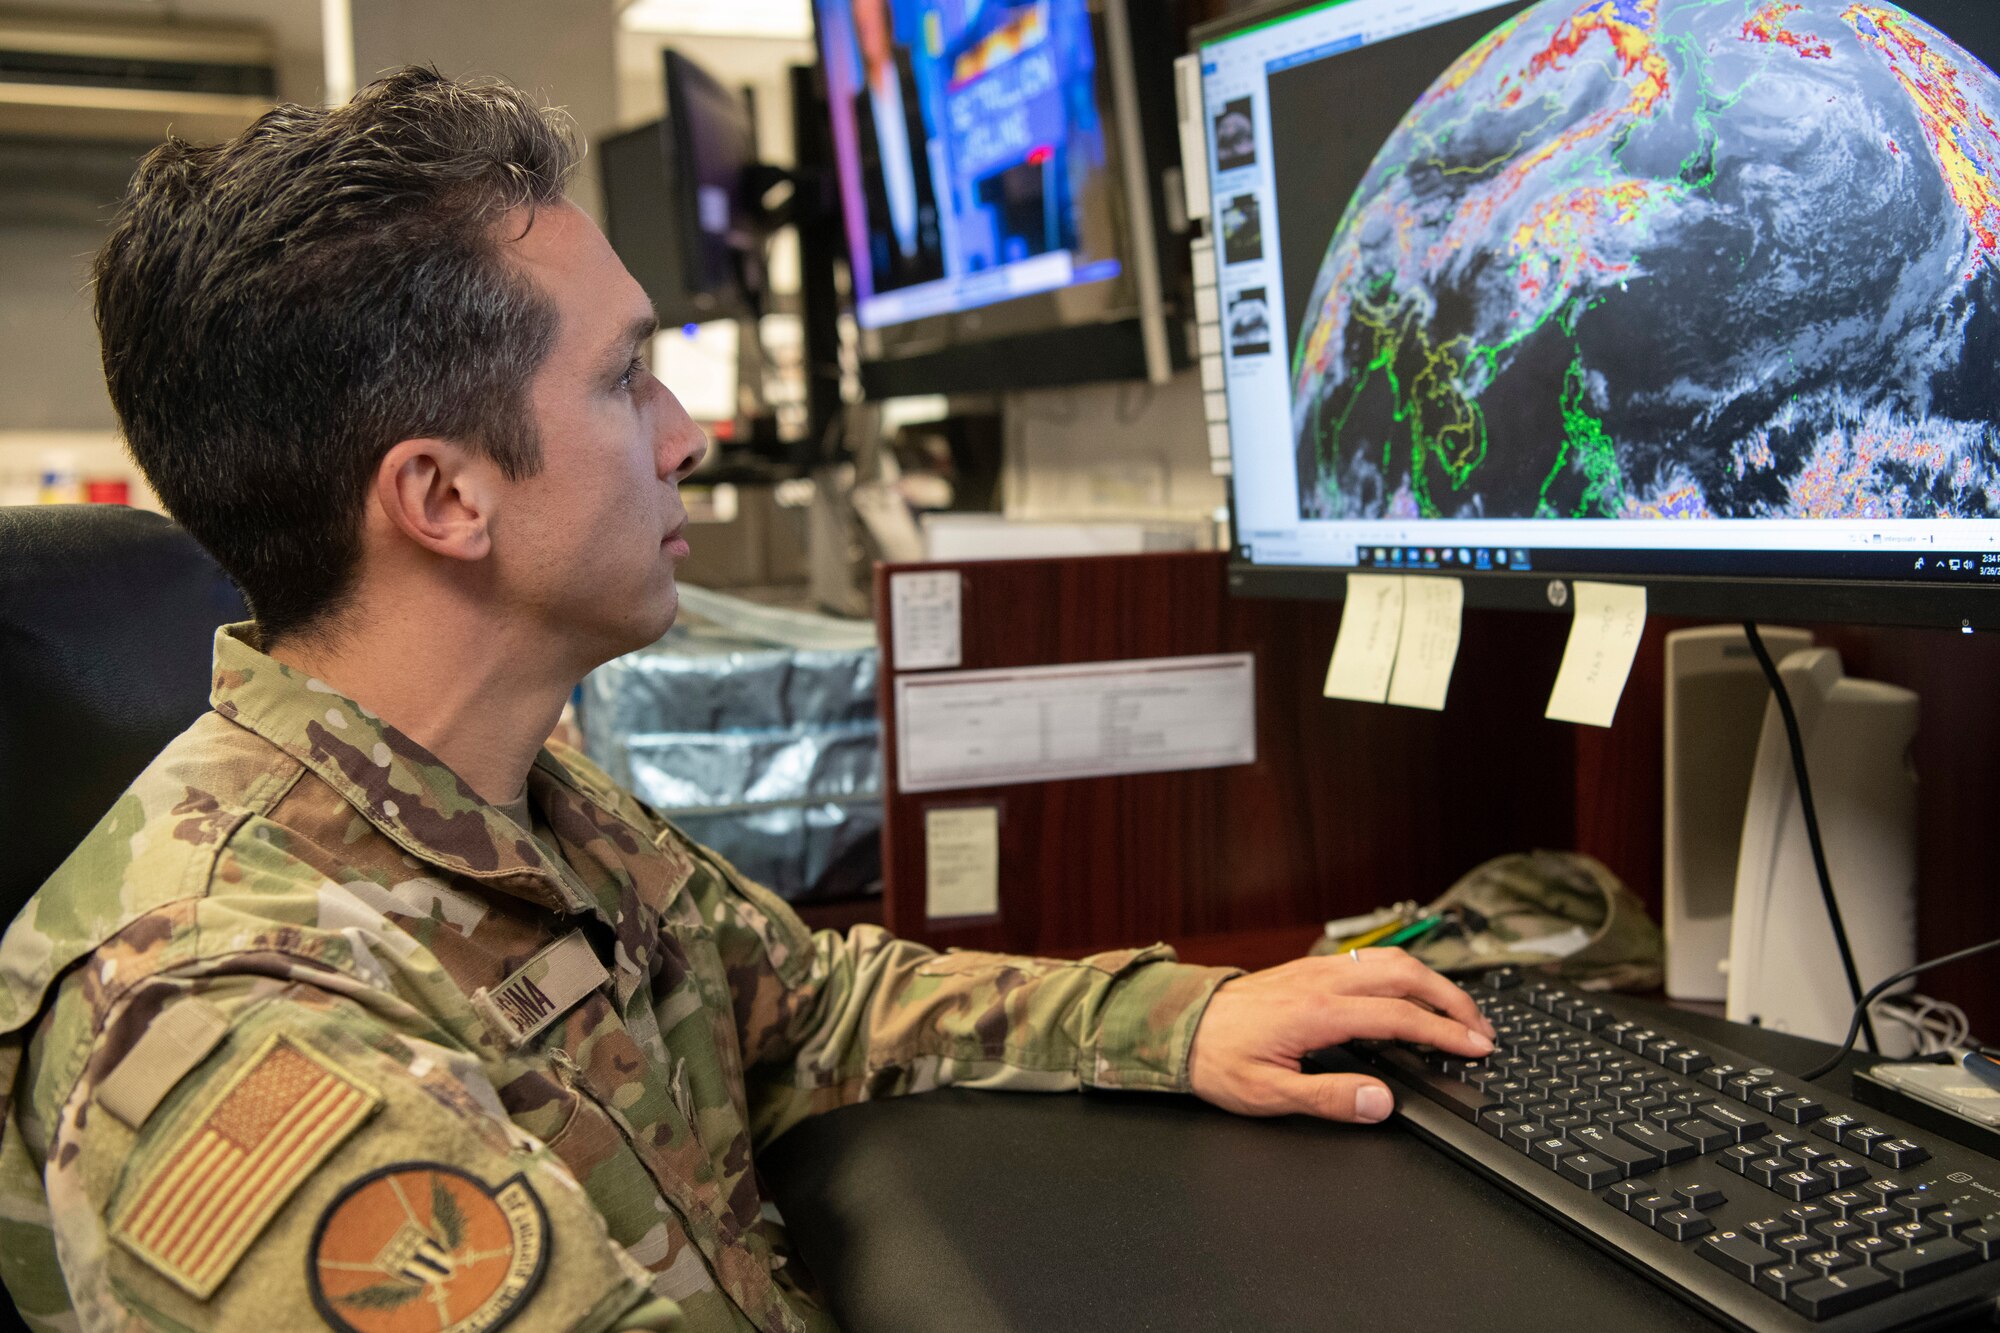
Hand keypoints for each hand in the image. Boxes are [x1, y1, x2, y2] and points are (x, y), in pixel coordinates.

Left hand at [1187, 946, 1495, 1123]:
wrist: (1176, 1025)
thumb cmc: (1216, 1060)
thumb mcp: (1268, 1094)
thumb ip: (1328, 1098)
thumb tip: (1381, 1101)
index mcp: (1318, 1013)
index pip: (1400, 1017)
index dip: (1445, 1033)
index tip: (1476, 1048)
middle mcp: (1321, 982)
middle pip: (1405, 975)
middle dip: (1452, 999)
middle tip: (1481, 1028)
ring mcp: (1315, 970)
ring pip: (1388, 960)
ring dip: (1431, 981)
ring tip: (1457, 1009)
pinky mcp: (1307, 969)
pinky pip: (1366, 960)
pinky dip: (1403, 972)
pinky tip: (1411, 989)